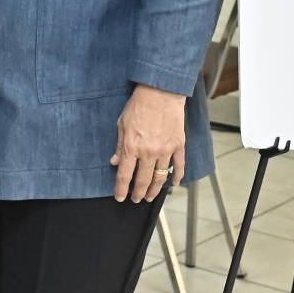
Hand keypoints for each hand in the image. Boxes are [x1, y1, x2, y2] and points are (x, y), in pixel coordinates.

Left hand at [110, 85, 185, 203]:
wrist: (160, 92)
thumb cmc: (138, 106)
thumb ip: (120, 146)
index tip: (120, 197)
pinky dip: (177, 177)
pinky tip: (174, 184)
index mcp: (132, 147)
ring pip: (160, 177)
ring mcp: (165, 151)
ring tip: (150, 196)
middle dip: (138, 193)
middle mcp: (149, 153)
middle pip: (142, 181)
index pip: (124, 176)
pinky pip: (178, 166)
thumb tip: (115, 162)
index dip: (121, 189)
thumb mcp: (122, 124)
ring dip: (154, 190)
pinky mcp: (178, 146)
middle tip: (136, 200)